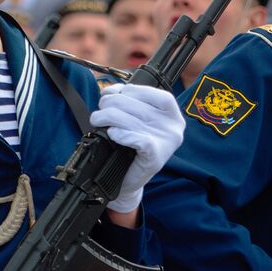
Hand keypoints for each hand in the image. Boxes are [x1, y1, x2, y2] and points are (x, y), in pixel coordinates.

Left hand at [90, 84, 185, 213]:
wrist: (128, 180)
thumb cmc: (131, 147)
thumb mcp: (136, 119)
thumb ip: (129, 101)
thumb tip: (111, 90)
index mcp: (172, 114)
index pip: (153, 93)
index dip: (129, 90)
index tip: (111, 93)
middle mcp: (174, 127)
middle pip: (137, 106)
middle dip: (111, 104)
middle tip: (99, 111)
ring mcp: (167, 142)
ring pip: (132, 120)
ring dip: (107, 118)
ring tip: (97, 120)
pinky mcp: (156, 156)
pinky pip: (135, 138)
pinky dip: (120, 134)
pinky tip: (113, 134)